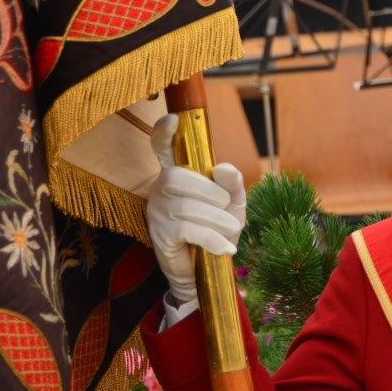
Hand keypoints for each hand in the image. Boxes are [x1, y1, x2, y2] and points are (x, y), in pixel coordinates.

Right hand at [146, 114, 245, 304]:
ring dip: (218, 220)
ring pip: (187, 207)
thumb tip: (222, 168)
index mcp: (178, 174)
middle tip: (228, 208)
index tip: (172, 120)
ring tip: (231, 231)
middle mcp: (162, 188)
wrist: (210, 270)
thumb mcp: (234, 204)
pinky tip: (226, 249)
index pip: (163, 148)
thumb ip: (233, 184)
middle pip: (179, 177)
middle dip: (211, 193)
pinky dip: (213, 239)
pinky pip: (188, 230)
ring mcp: (158, 211)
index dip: (164, 134)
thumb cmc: (218, 228)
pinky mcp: (160, 235)